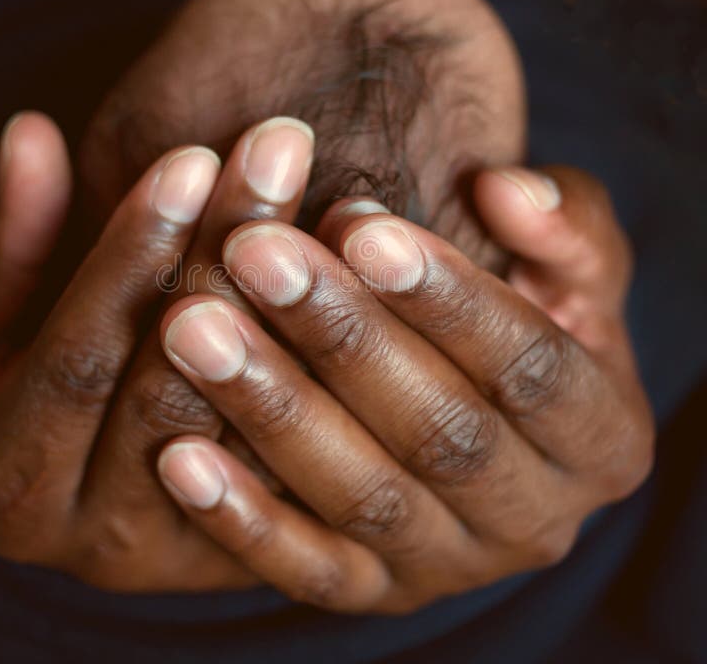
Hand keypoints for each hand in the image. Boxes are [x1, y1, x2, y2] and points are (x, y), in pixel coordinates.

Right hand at [0, 111, 312, 590]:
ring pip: (256, 430)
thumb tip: (28, 133)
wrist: (100, 494)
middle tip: (280, 149)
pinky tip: (376, 279)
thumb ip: (15, 243)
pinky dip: (342, 375)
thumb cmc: (38, 391)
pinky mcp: (261, 555)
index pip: (80, 360)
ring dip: (301, 308)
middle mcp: (99, 539)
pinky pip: (311, 468)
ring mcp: (189, 556)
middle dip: (226, 257)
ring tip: (341, 201)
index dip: (129, 254)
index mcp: (11, 482)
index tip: (191, 158)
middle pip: (174, 388)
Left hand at [154, 166, 654, 612]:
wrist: (488, 423)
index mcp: (603, 438)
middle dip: (341, 336)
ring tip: (195, 327)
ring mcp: (450, 567)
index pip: (529, 366)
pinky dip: (244, 519)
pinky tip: (177, 454)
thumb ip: (567, 230)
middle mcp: (536, 520)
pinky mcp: (375, 591)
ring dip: (275, 410)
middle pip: (438, 431)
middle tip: (253, 254)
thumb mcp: (574, 276)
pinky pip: (309, 570)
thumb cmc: (527, 326)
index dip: (447, 295)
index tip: (359, 224)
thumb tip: (507, 190)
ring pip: (363, 497)